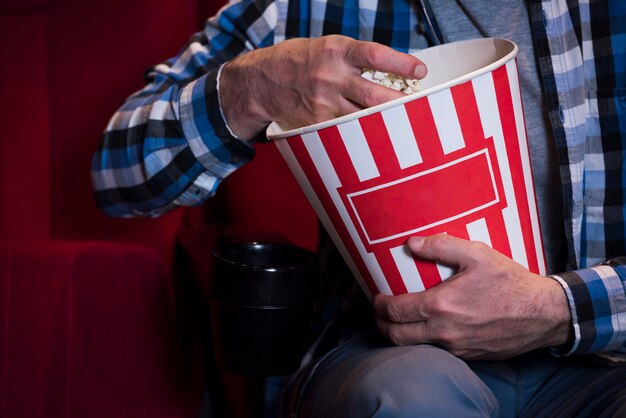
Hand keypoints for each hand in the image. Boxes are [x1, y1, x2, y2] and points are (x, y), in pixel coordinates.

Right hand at [219, 35, 426, 139]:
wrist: (261, 81)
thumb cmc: (300, 60)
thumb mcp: (327, 47)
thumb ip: (355, 58)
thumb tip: (392, 73)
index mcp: (336, 51)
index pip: (375, 56)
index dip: (401, 64)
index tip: (420, 71)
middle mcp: (331, 77)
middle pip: (374, 95)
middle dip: (399, 104)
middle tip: (418, 107)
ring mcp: (323, 103)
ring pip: (362, 117)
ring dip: (383, 121)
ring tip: (400, 123)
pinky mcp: (317, 122)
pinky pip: (345, 130)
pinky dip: (360, 132)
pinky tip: (371, 135)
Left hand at [373, 234, 571, 359]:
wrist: (543, 314)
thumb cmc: (510, 282)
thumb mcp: (477, 254)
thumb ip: (441, 246)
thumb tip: (411, 243)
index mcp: (440, 306)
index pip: (396, 311)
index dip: (380, 305)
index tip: (377, 298)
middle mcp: (444, 332)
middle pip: (397, 336)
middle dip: (382, 325)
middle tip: (380, 314)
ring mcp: (456, 348)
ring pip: (416, 347)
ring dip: (402, 336)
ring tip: (400, 322)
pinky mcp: (469, 356)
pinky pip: (438, 351)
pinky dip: (425, 341)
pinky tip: (429, 328)